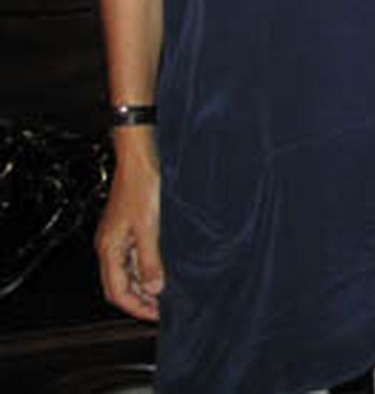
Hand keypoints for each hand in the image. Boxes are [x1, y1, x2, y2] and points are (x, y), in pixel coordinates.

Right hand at [96, 135, 162, 320]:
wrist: (141, 157)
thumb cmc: (143, 187)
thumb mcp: (150, 228)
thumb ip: (149, 260)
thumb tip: (152, 289)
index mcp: (109, 249)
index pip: (116, 291)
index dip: (135, 307)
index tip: (156, 316)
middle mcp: (110, 245)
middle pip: (120, 284)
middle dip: (140, 299)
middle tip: (163, 309)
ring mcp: (119, 235)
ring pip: (128, 270)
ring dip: (144, 283)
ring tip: (167, 293)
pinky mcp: (129, 225)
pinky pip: (135, 255)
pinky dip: (147, 266)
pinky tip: (164, 268)